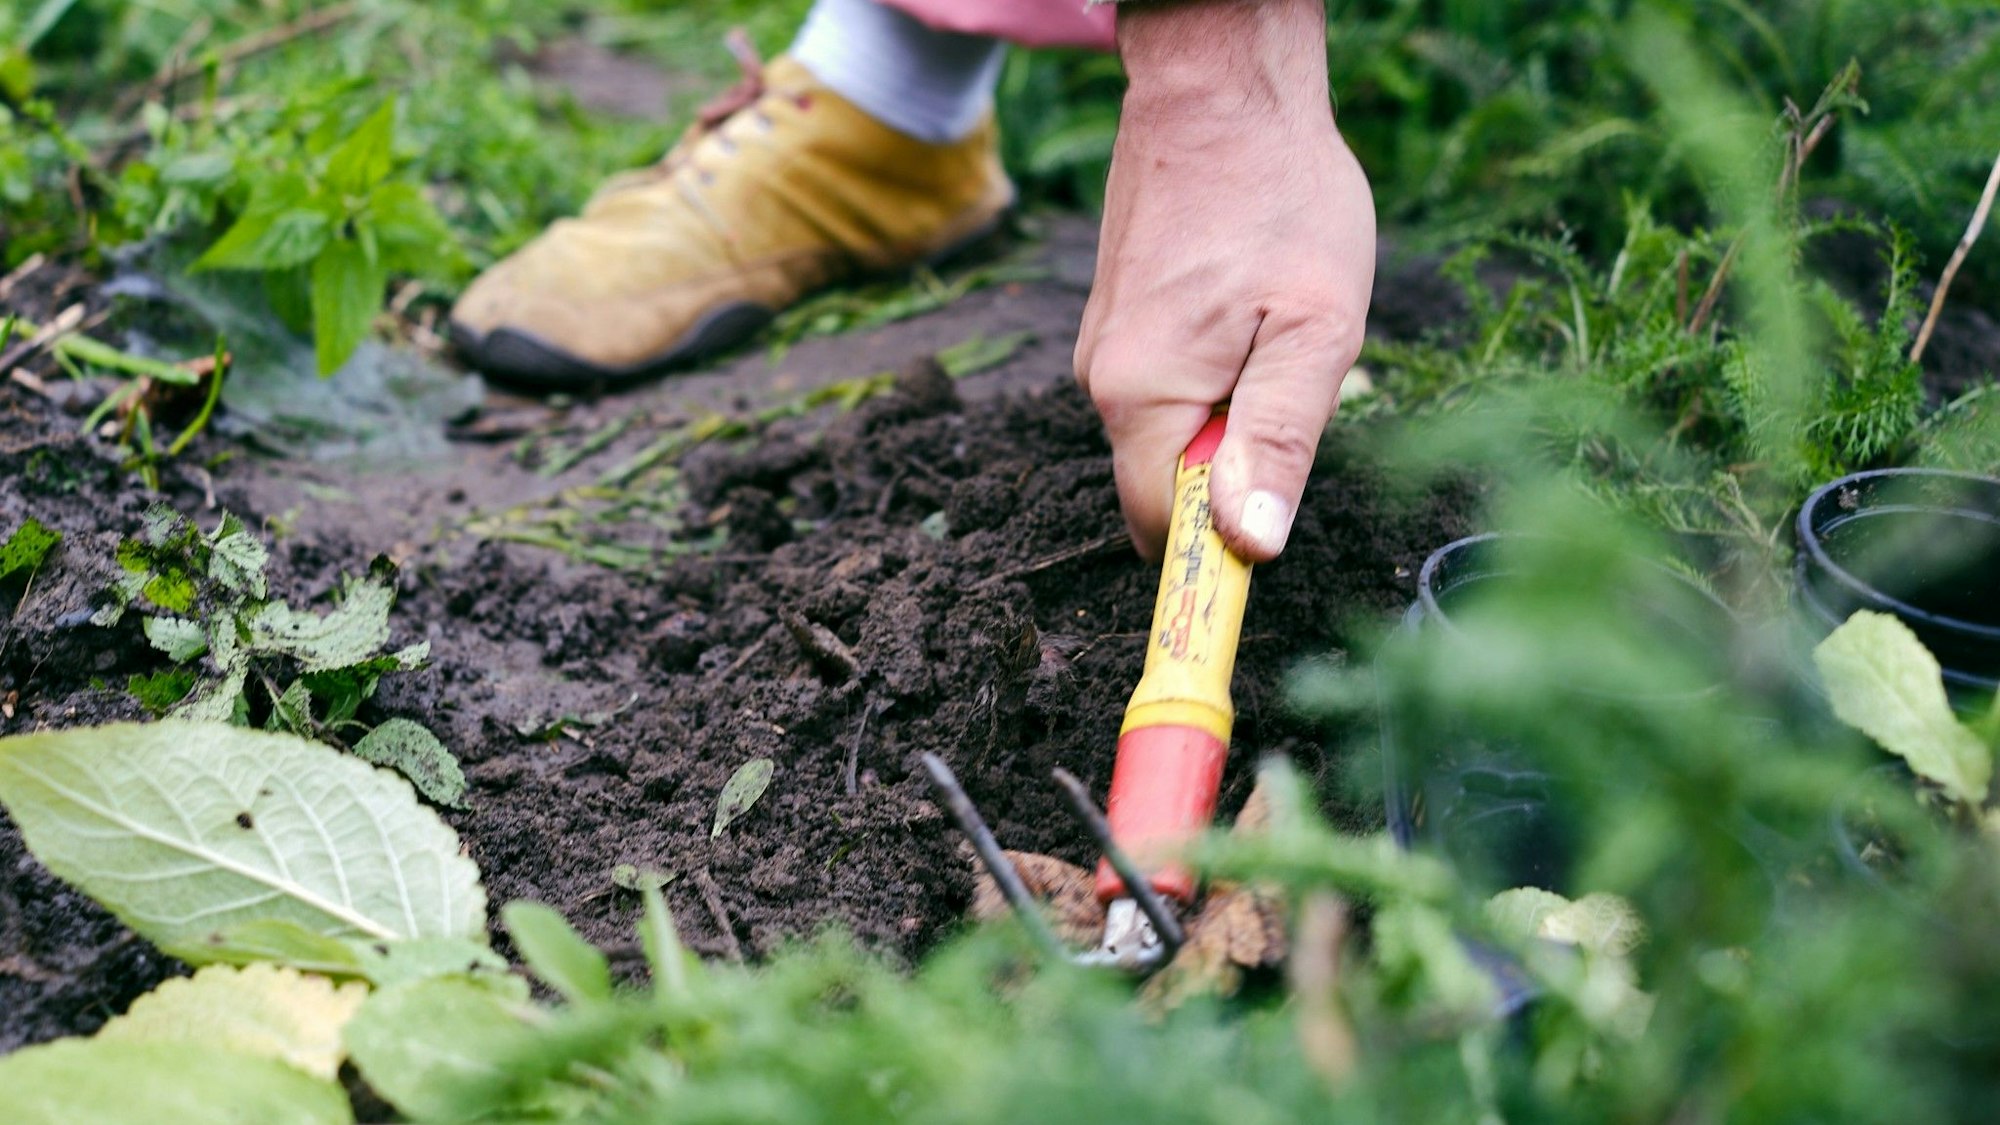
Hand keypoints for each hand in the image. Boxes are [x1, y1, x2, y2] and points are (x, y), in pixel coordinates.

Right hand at [1075, 0, 1374, 561]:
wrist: (1221, 87)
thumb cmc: (1280, 198)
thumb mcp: (1314, 329)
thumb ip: (1278, 442)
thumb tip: (1250, 545)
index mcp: (1141, 395)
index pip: (1159, 528)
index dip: (1214, 553)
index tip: (1268, 544)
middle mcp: (1102, 380)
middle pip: (1166, 480)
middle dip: (1233, 465)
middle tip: (1297, 385)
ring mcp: (1104, 346)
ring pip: (1170, 429)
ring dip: (1229, 412)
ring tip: (1278, 333)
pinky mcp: (1118, 318)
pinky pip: (1166, 386)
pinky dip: (1215, 374)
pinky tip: (1253, 312)